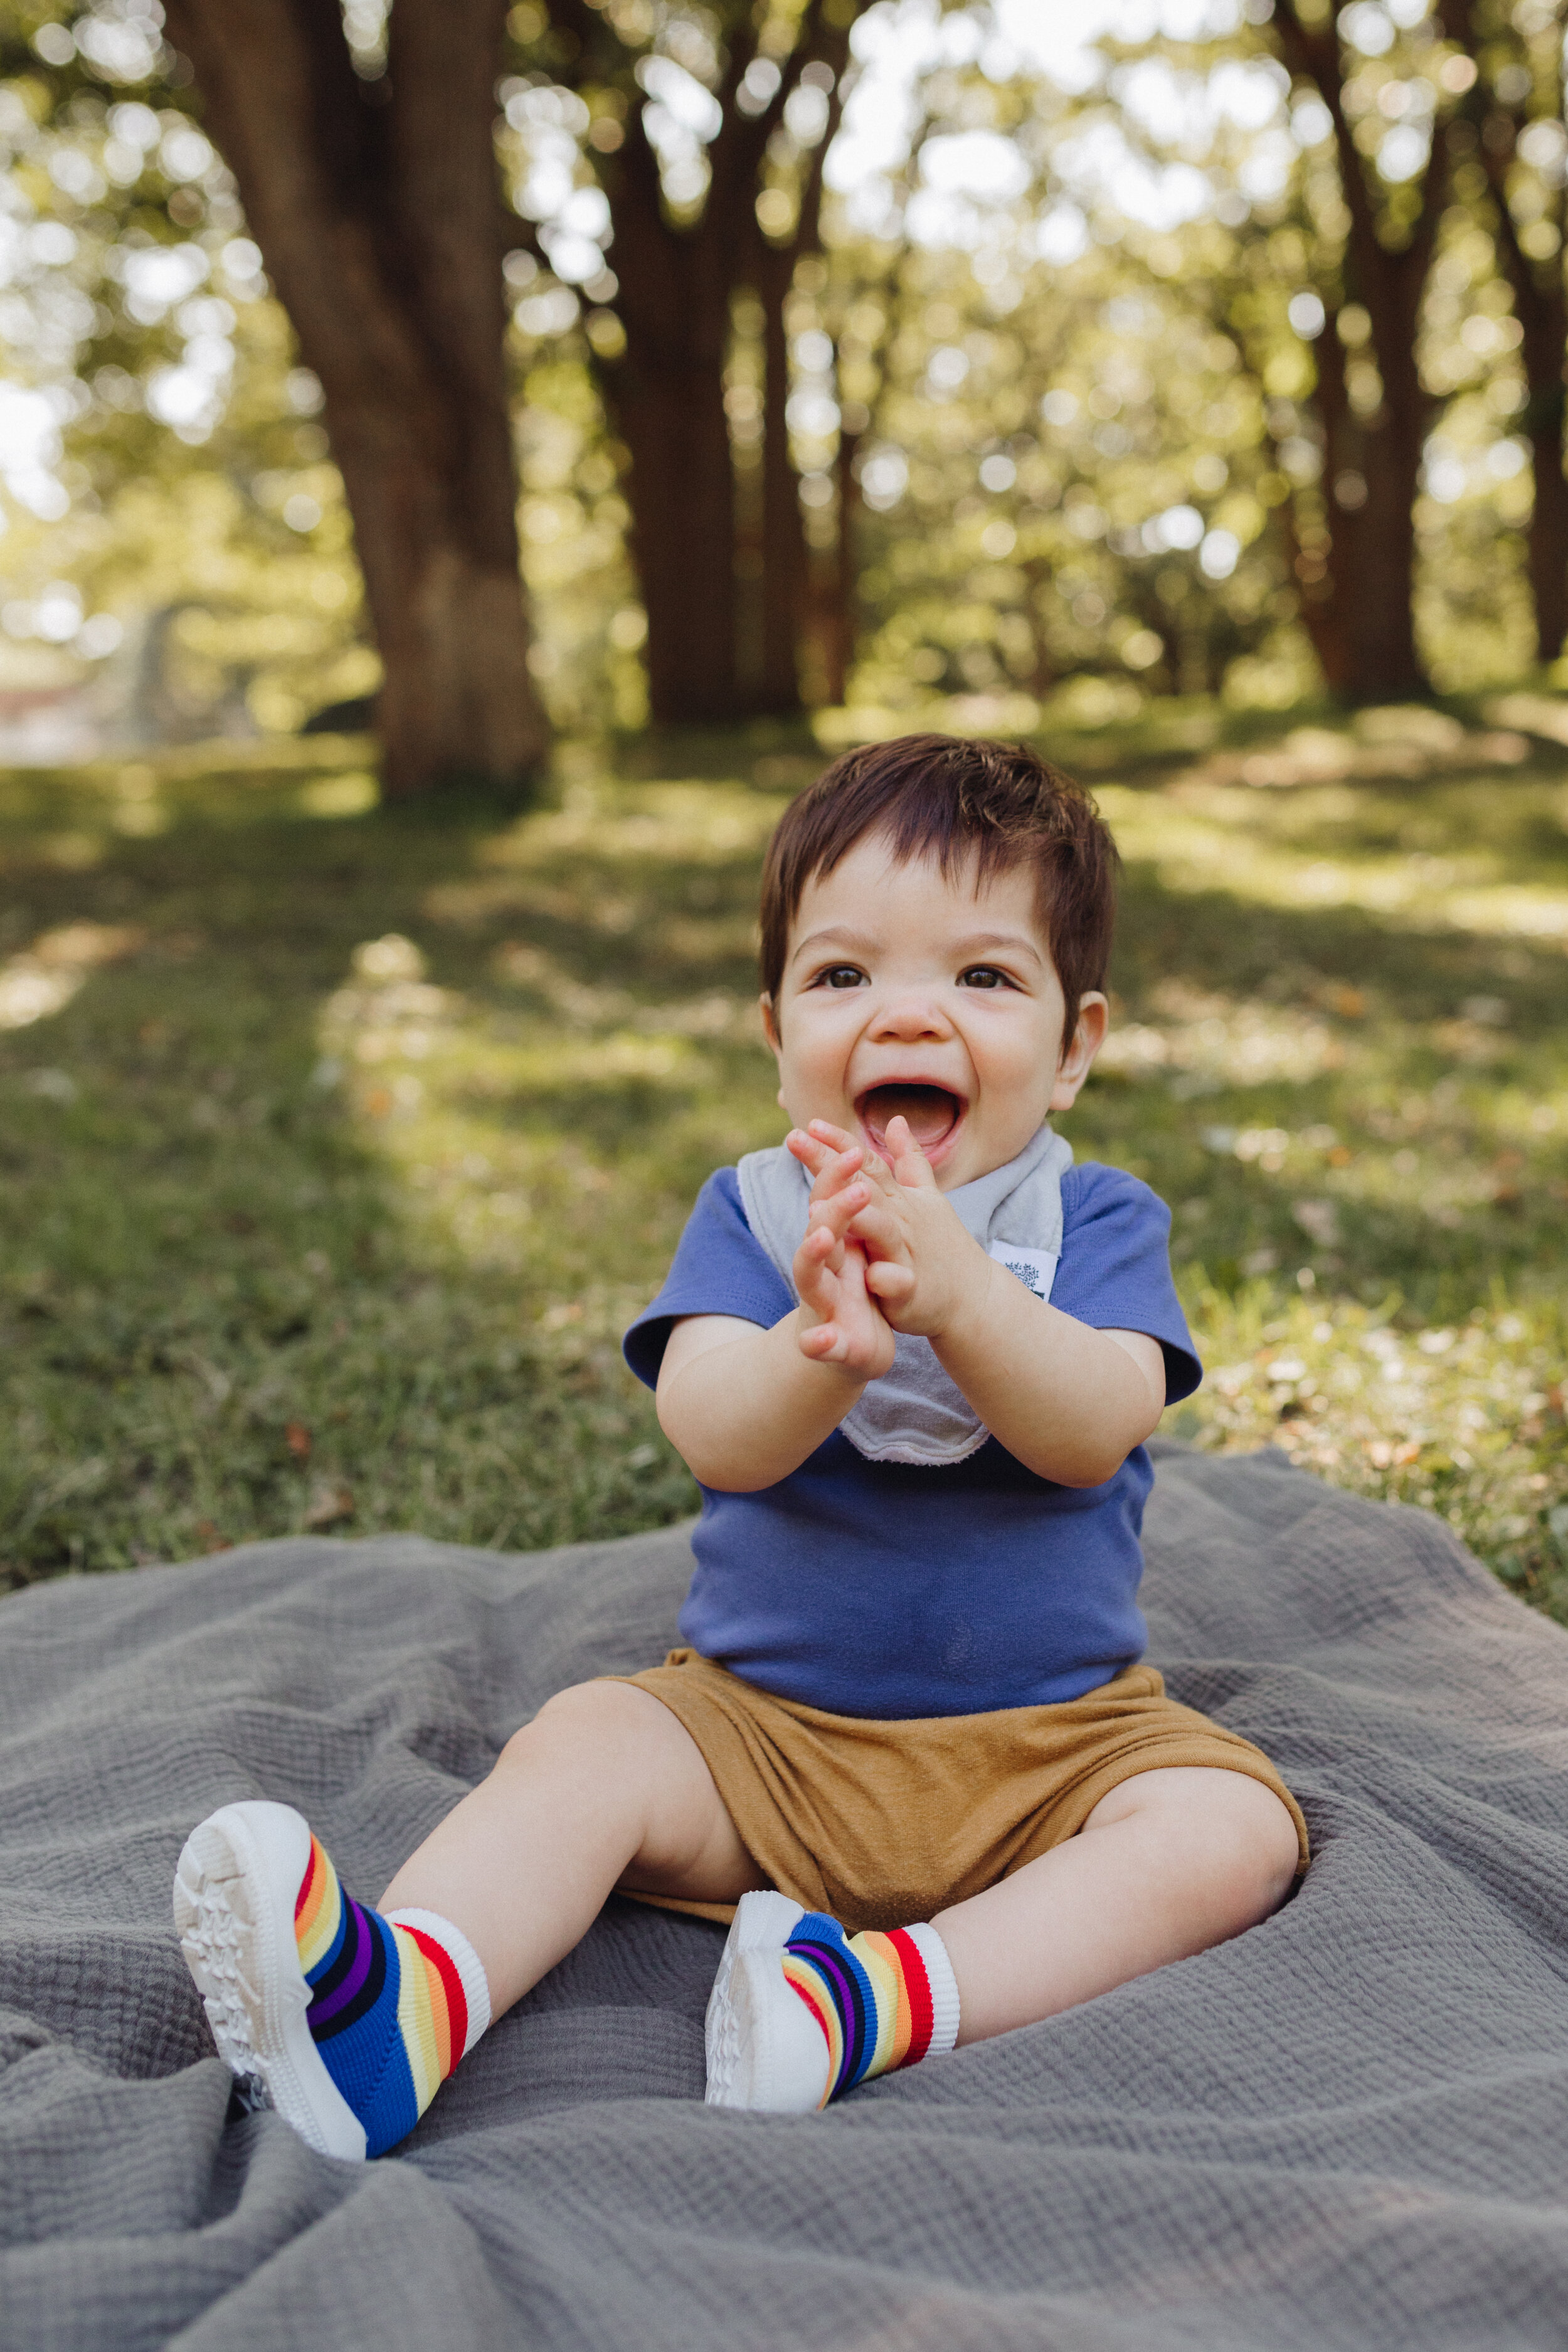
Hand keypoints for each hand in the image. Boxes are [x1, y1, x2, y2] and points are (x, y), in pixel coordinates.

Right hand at [786, 1131, 895, 1376]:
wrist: (849, 1350)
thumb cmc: (858, 1293)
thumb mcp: (863, 1246)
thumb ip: (860, 1203)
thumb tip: (859, 1150)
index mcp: (837, 1243)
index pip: (829, 1200)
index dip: (837, 1174)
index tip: (854, 1150)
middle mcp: (822, 1268)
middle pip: (819, 1229)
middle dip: (832, 1207)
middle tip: (855, 1187)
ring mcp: (822, 1304)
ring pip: (809, 1276)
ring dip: (812, 1254)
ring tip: (823, 1236)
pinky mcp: (830, 1344)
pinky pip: (820, 1343)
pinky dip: (817, 1342)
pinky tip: (817, 1340)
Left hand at [792, 1117, 992, 1343]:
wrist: (973, 1294)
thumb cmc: (941, 1244)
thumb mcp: (927, 1196)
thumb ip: (909, 1160)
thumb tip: (897, 1120)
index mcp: (899, 1198)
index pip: (867, 1162)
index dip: (839, 1141)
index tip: (809, 1122)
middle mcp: (901, 1219)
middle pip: (862, 1185)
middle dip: (830, 1163)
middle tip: (796, 1141)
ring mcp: (906, 1253)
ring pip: (880, 1229)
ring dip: (855, 1217)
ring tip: (818, 1207)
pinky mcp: (911, 1289)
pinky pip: (898, 1282)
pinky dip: (886, 1277)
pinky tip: (870, 1275)